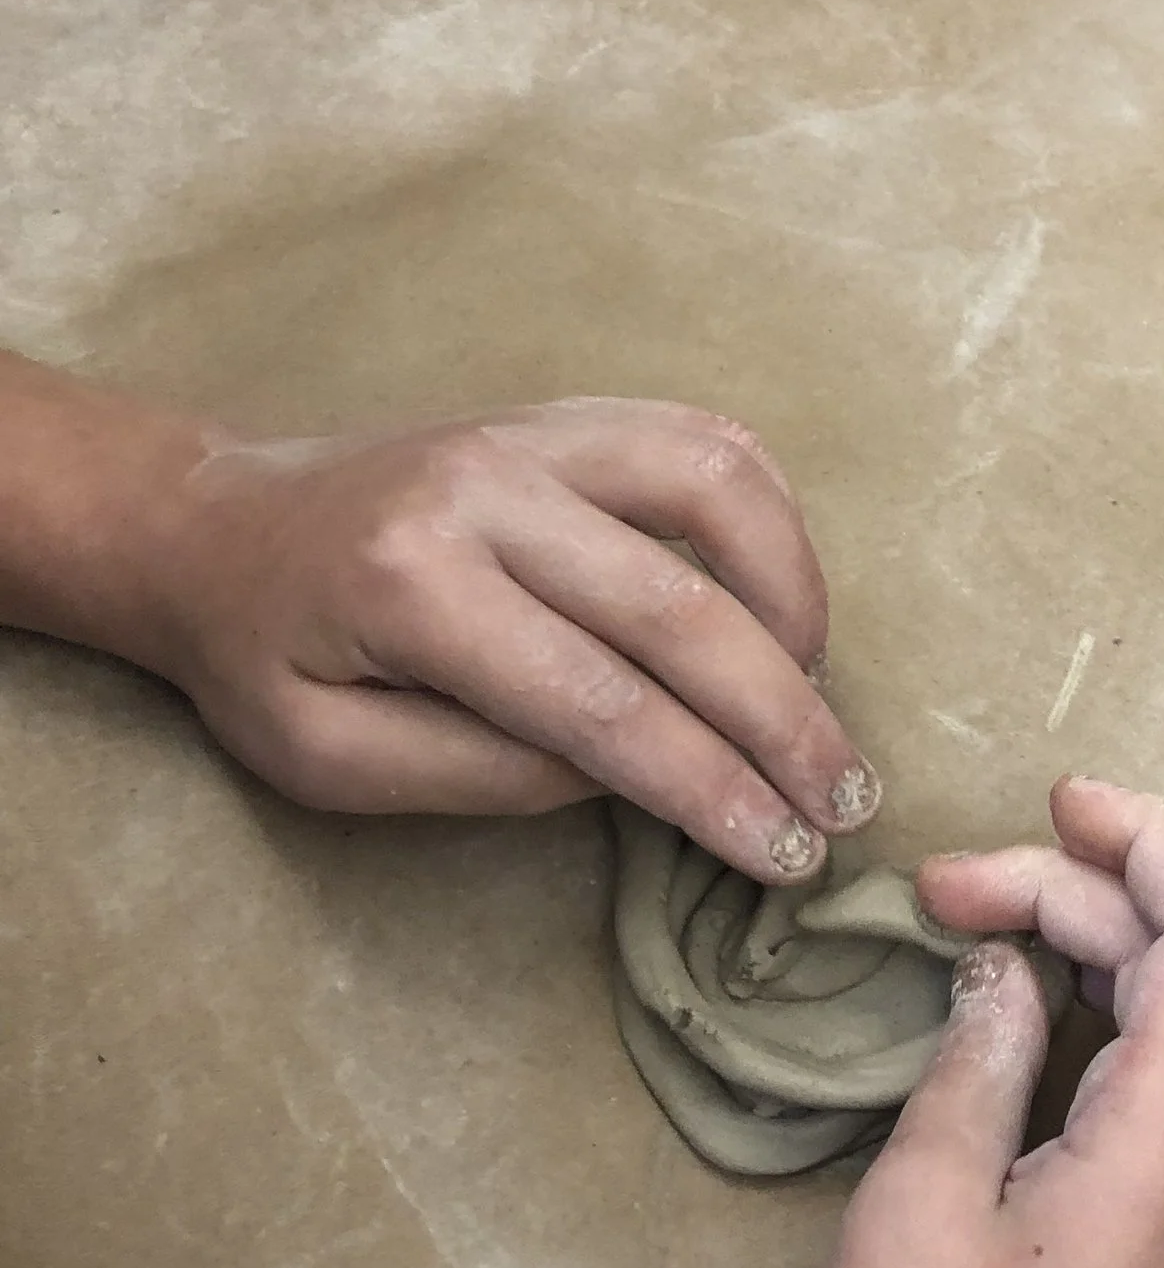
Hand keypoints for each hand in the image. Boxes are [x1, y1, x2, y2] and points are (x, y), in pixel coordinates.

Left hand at [133, 397, 876, 883]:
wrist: (214, 523)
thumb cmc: (265, 657)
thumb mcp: (327, 760)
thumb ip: (481, 774)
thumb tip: (633, 771)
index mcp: (408, 584)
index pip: (600, 705)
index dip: (707, 787)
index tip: (781, 853)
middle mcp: (482, 488)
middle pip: (679, 609)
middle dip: (781, 720)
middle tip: (843, 802)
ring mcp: (533, 432)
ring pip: (715, 492)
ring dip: (794, 604)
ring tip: (818, 697)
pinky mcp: (567, 415)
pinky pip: (704, 442)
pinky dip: (772, 523)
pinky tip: (787, 605)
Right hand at [798, 777, 1163, 1267]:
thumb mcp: (920, 1214)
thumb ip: (975, 1066)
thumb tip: (1004, 977)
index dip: (1153, 838)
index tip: (1054, 800)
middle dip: (1109, 896)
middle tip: (957, 893)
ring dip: (1128, 962)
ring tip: (992, 940)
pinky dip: (1135, 1035)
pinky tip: (1038, 1036)